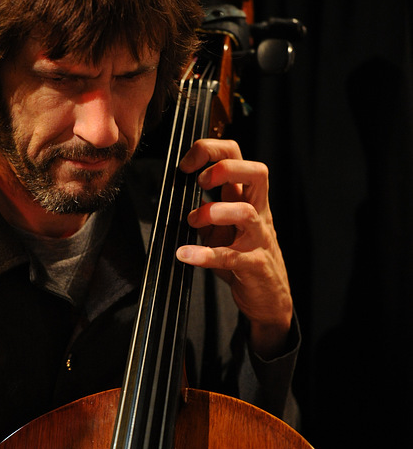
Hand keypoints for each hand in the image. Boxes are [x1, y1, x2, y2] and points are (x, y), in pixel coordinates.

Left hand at [176, 138, 292, 359]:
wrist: (270, 297)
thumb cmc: (244, 258)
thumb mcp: (222, 228)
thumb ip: (206, 208)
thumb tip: (177, 191)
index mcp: (249, 199)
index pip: (238, 157)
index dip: (211, 151)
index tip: (186, 164)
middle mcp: (258, 213)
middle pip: (257, 172)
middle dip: (225, 168)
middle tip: (199, 181)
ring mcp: (258, 238)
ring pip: (246, 212)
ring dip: (214, 211)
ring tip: (193, 221)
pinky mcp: (254, 265)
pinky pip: (231, 257)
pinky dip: (205, 255)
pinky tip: (184, 255)